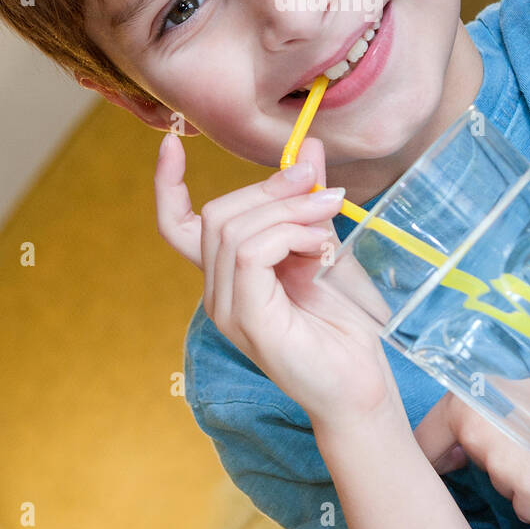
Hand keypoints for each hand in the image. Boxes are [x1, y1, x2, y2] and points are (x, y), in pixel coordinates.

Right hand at [154, 131, 402, 430]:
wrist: (362, 385)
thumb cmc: (345, 325)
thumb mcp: (325, 245)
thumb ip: (307, 202)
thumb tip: (306, 146)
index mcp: (229, 275)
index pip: (178, 226)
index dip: (167, 185)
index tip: (172, 142)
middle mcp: (218, 292)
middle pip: (218, 214)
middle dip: (271, 188)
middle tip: (323, 188)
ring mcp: (228, 310)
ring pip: (234, 229)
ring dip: (289, 210)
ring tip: (329, 217)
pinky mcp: (247, 320)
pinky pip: (250, 254)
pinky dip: (288, 235)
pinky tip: (319, 247)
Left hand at [413, 392, 529, 523]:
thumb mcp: (518, 357)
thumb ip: (487, 386)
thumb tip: (468, 422)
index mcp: (464, 395)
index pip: (425, 442)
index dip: (438, 456)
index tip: (447, 464)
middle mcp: (474, 429)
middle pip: (476, 461)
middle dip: (498, 454)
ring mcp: (502, 460)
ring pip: (504, 483)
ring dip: (525, 472)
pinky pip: (529, 506)